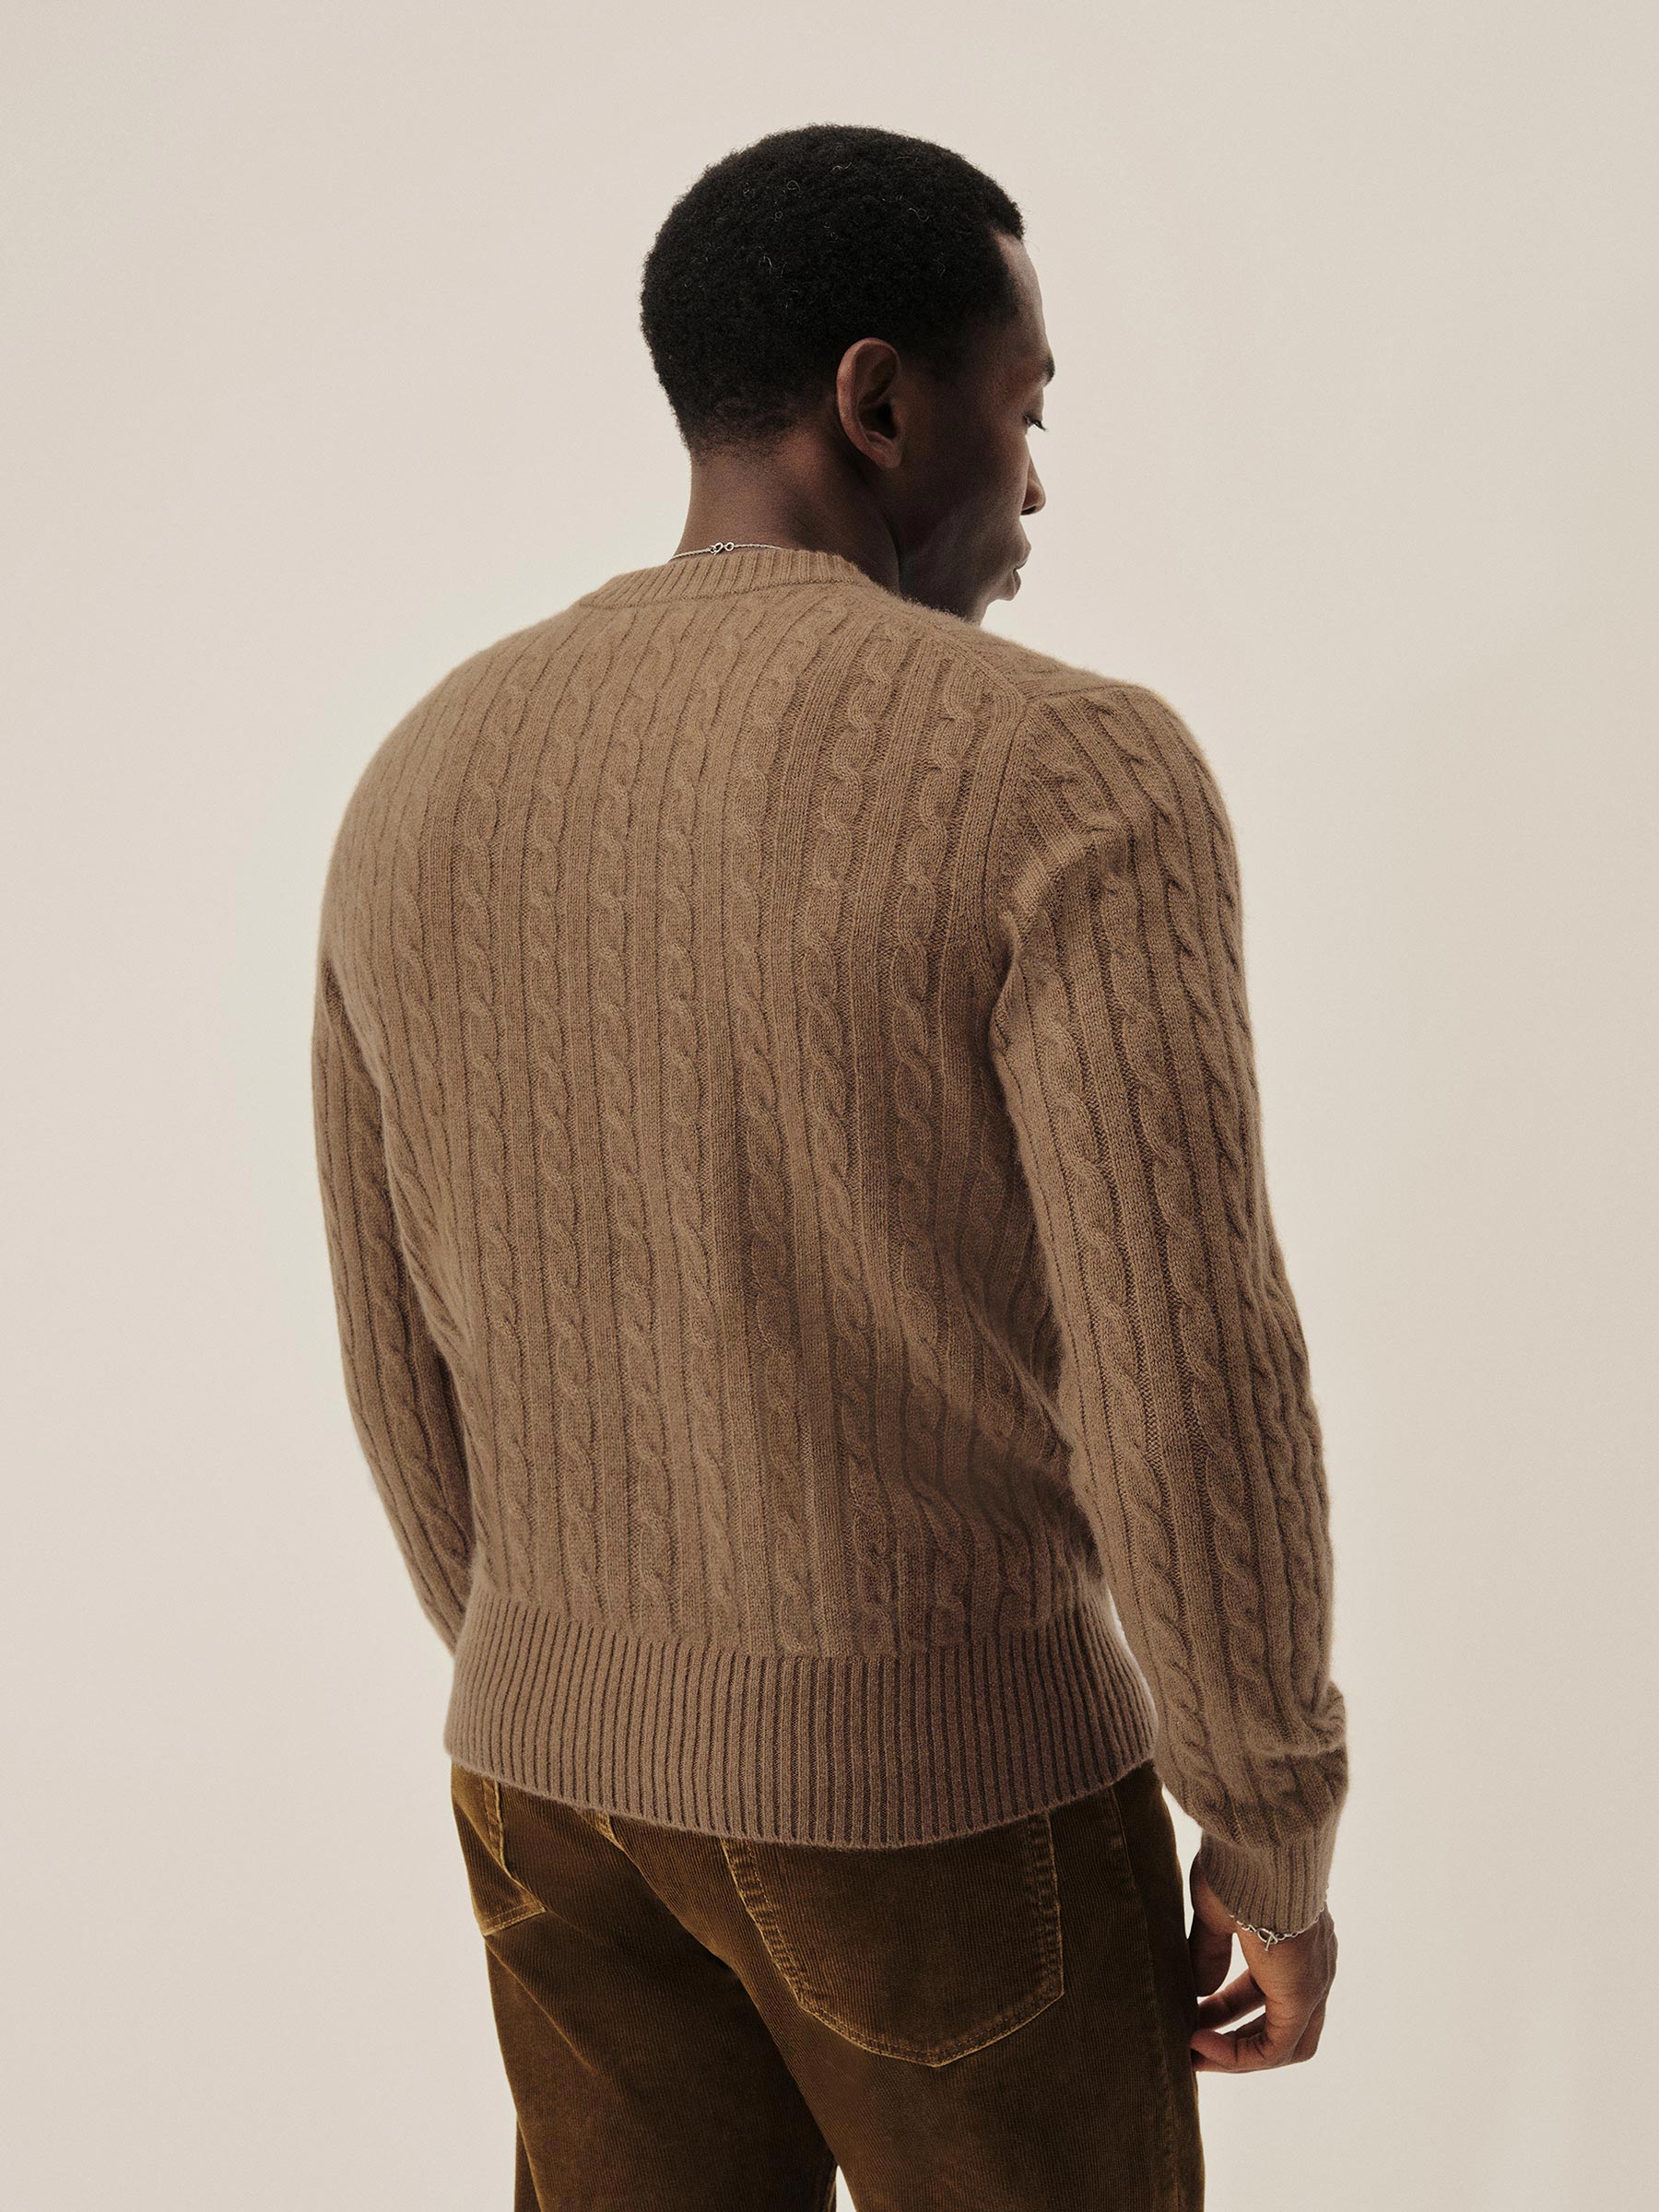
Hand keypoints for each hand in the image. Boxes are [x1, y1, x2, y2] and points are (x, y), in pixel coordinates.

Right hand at [1187, 1861, 1337, 2072]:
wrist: (1263, 1848)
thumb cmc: (1238, 1867)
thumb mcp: (1217, 1912)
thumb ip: (1211, 1951)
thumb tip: (1201, 1989)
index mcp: (1296, 1941)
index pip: (1268, 1989)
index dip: (1229, 2006)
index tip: (1194, 2012)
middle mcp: (1313, 1967)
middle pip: (1280, 2023)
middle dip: (1234, 2035)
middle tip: (1193, 2041)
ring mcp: (1314, 1983)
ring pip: (1283, 2042)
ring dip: (1236, 2053)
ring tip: (1193, 2053)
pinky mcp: (1303, 1996)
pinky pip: (1275, 2047)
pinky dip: (1238, 2054)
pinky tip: (1200, 2044)